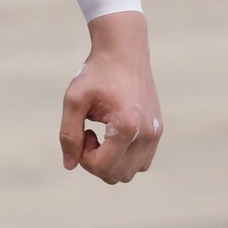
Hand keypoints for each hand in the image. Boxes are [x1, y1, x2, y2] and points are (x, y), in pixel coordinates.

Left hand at [59, 10, 162, 183]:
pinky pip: (141, 162)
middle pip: (117, 176)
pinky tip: (114, 134)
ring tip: (103, 134)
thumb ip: (68, 134)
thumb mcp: (73, 100)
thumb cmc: (96, 74)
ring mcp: (156, 134)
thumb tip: (69, 165)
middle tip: (89, 133)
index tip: (83, 132)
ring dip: (111, 162)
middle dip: (96, 162)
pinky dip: (124, 157)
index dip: (83, 157)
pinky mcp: (158, 131)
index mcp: (127, 127)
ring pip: (130, 173)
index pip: (102, 168)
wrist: (124, 51)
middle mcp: (147, 134)